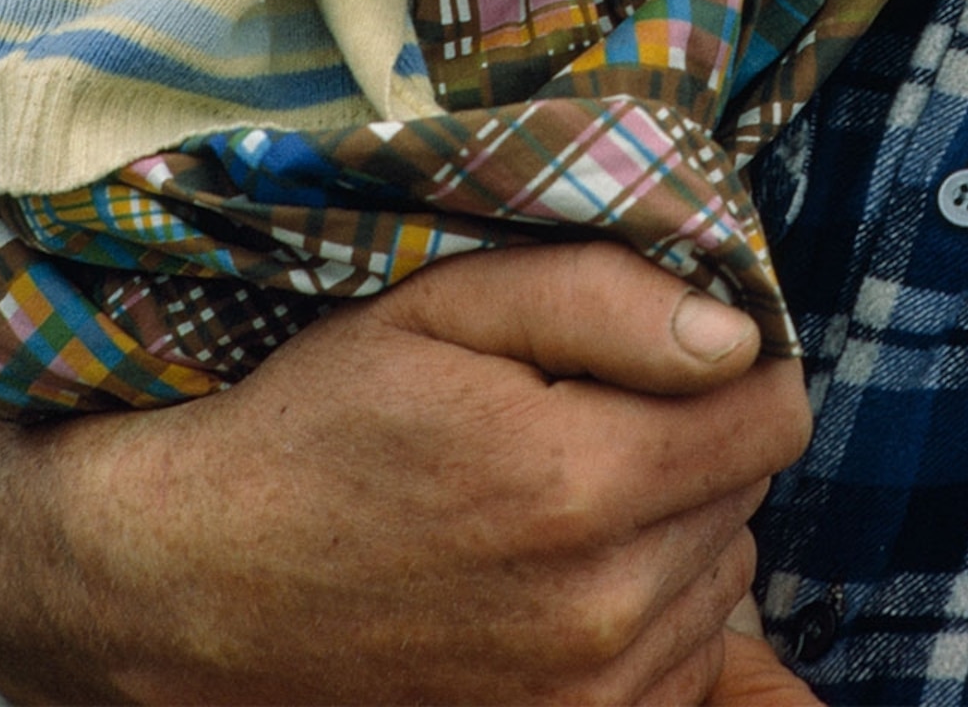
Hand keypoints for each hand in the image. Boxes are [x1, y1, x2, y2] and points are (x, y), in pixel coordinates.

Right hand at [0, 243, 809, 706]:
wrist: (194, 584)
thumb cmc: (318, 423)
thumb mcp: (446, 310)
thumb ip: (605, 300)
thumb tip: (737, 335)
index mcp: (581, 482)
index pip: (773, 412)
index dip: (729, 363)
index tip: (665, 349)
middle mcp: (598, 609)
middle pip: (748, 493)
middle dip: (691, 440)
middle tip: (582, 416)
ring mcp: (582, 696)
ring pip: (721, 579)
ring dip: (672, 530)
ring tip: (559, 494)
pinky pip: (677, 665)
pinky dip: (644, 614)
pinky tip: (556, 572)